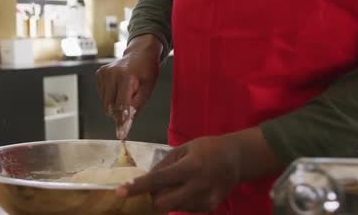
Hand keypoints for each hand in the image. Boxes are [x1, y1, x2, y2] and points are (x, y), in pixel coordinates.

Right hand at [96, 35, 162, 138]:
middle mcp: (111, 73)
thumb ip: (135, 109)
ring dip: (115, 104)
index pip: (121, 105)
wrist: (140, 53)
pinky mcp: (99, 74)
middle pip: (111, 107)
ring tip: (126, 92)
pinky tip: (119, 87)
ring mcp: (103, 73)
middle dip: (120, 112)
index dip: (122, 121)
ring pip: (105, 103)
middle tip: (131, 103)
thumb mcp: (147, 90)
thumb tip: (124, 127)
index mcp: (126, 76)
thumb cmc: (146, 72)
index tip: (120, 135)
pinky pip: (102, 96)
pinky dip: (111, 97)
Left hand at [117, 128, 282, 212]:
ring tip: (178, 182)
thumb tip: (145, 182)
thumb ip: (163, 165)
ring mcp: (205, 200)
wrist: (237, 159)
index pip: (159, 180)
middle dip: (151, 199)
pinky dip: (179, 200)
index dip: (138, 187)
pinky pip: (184, 209)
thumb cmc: (207, 149)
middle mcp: (198, 186)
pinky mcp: (209, 208)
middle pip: (163, 204)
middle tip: (151, 188)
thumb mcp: (183, 149)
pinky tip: (189, 187)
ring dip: (166, 198)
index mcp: (190, 166)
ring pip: (173, 208)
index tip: (121, 191)